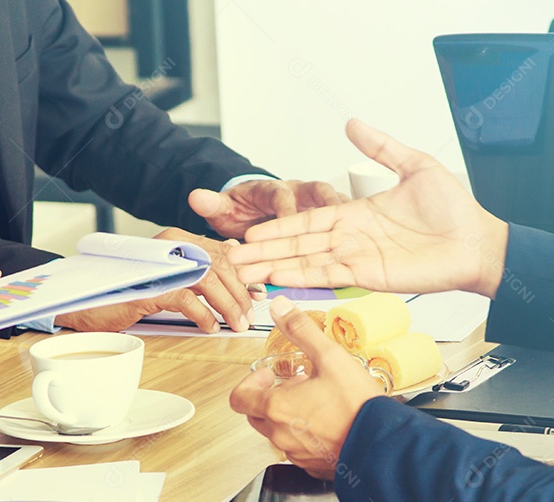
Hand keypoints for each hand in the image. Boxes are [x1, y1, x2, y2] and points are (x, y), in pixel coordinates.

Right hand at [58, 228, 257, 332]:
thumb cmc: (125, 293)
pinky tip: (209, 326)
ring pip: (208, 279)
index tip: (257, 293)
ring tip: (235, 324)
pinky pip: (186, 298)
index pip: (221, 252)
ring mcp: (159, 265)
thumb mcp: (167, 280)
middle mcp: (170, 247)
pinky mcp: (149, 287)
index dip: (244, 273)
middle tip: (247, 316)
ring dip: (227, 305)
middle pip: (220, 265)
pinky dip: (203, 314)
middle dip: (240, 293)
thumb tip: (234, 278)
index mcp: (177, 242)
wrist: (85, 303)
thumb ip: (196, 274)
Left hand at [189, 178, 346, 239]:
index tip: (284, 221)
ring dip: (346, 224)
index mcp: (275, 190)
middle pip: (318, 198)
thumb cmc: (242, 209)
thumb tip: (196, 197)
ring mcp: (317, 211)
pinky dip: (346, 245)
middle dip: (328, 209)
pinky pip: (338, 236)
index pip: (281, 196)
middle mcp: (300, 197)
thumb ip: (213, 205)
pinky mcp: (327, 227)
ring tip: (357, 239)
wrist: (249, 213)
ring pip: (336, 213)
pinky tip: (355, 258)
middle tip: (337, 220)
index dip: (284, 209)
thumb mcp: (225, 209)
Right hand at [227, 120, 510, 297]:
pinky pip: (329, 276)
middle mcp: (351, 238)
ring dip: (274, 267)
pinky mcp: (370, 276)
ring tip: (244, 273)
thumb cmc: (454, 208)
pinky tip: (278, 279)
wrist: (477, 240)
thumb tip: (351, 123)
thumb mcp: (414, 165)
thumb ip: (380, 147)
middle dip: (264, 252)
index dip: (278, 227)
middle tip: (232, 258)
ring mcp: (358, 258)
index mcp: (356, 214)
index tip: (250, 231)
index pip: (307, 221)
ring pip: (306, 262)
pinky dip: (302, 278)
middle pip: (297, 245)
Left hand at [229, 296, 382, 478]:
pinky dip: (305, 434)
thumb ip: (300, 330)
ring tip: (315, 401)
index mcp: (276, 407)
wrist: (382, 444)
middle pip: (256, 415)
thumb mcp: (329, 357)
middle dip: (269, 397)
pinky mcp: (312, 466)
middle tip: (293, 385)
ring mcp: (295, 453)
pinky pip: (298, 449)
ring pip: (278, 432)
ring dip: (288, 415)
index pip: (239, 398)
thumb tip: (281, 308)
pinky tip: (327, 422)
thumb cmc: (357, 406)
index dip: (249, 383)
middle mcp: (280, 433)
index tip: (268, 375)